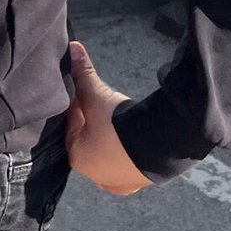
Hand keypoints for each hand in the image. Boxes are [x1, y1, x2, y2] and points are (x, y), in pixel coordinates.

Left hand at [65, 41, 150, 195]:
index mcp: (77, 157)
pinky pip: (127, 164)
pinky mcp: (138, 183)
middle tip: (106, 108)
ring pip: (108, 156)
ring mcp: (117, 182)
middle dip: (94, 125)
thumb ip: (83, 72)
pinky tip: (133, 140)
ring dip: (111, 141)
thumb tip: (72, 46)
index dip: (79, 107)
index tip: (87, 94)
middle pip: (89, 143)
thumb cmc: (118, 124)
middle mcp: (94, 175)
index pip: (71, 127)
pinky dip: (128, 153)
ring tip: (121, 122)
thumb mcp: (98, 94)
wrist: (159, 146)